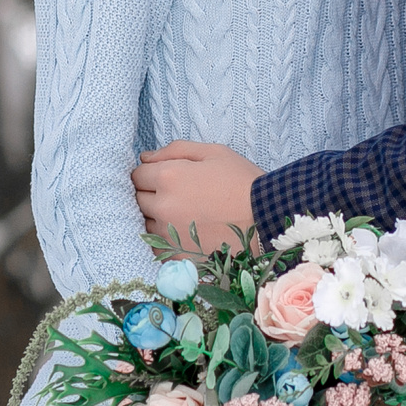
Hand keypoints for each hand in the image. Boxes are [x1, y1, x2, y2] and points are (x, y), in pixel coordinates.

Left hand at [132, 141, 262, 254]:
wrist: (268, 218)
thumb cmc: (243, 181)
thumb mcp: (213, 152)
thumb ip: (175, 150)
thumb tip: (146, 157)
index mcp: (168, 177)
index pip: (137, 175)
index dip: (149, 174)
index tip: (165, 176)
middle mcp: (162, 206)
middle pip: (138, 199)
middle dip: (151, 194)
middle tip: (177, 194)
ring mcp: (168, 234)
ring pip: (146, 223)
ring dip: (157, 217)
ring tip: (184, 214)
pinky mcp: (177, 256)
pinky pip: (157, 246)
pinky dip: (166, 239)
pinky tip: (186, 233)